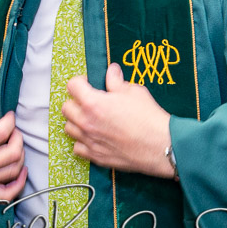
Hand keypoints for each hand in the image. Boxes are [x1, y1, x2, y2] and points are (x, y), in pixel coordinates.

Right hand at [0, 98, 26, 201]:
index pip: (2, 132)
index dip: (10, 120)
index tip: (8, 115)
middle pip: (14, 151)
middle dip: (17, 136)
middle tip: (11, 130)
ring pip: (14, 169)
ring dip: (20, 154)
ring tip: (13, 145)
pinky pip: (8, 194)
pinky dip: (19, 182)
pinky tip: (20, 170)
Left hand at [63, 63, 173, 177]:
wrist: (160, 145)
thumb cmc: (148, 118)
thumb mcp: (134, 92)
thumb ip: (116, 81)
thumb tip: (111, 71)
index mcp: (93, 103)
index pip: (72, 86)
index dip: (80, 82)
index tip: (89, 84)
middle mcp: (86, 122)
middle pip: (66, 107)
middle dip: (76, 101)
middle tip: (90, 101)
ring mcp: (89, 141)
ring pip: (69, 128)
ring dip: (77, 121)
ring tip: (91, 119)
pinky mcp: (95, 156)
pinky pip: (77, 147)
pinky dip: (82, 141)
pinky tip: (94, 136)